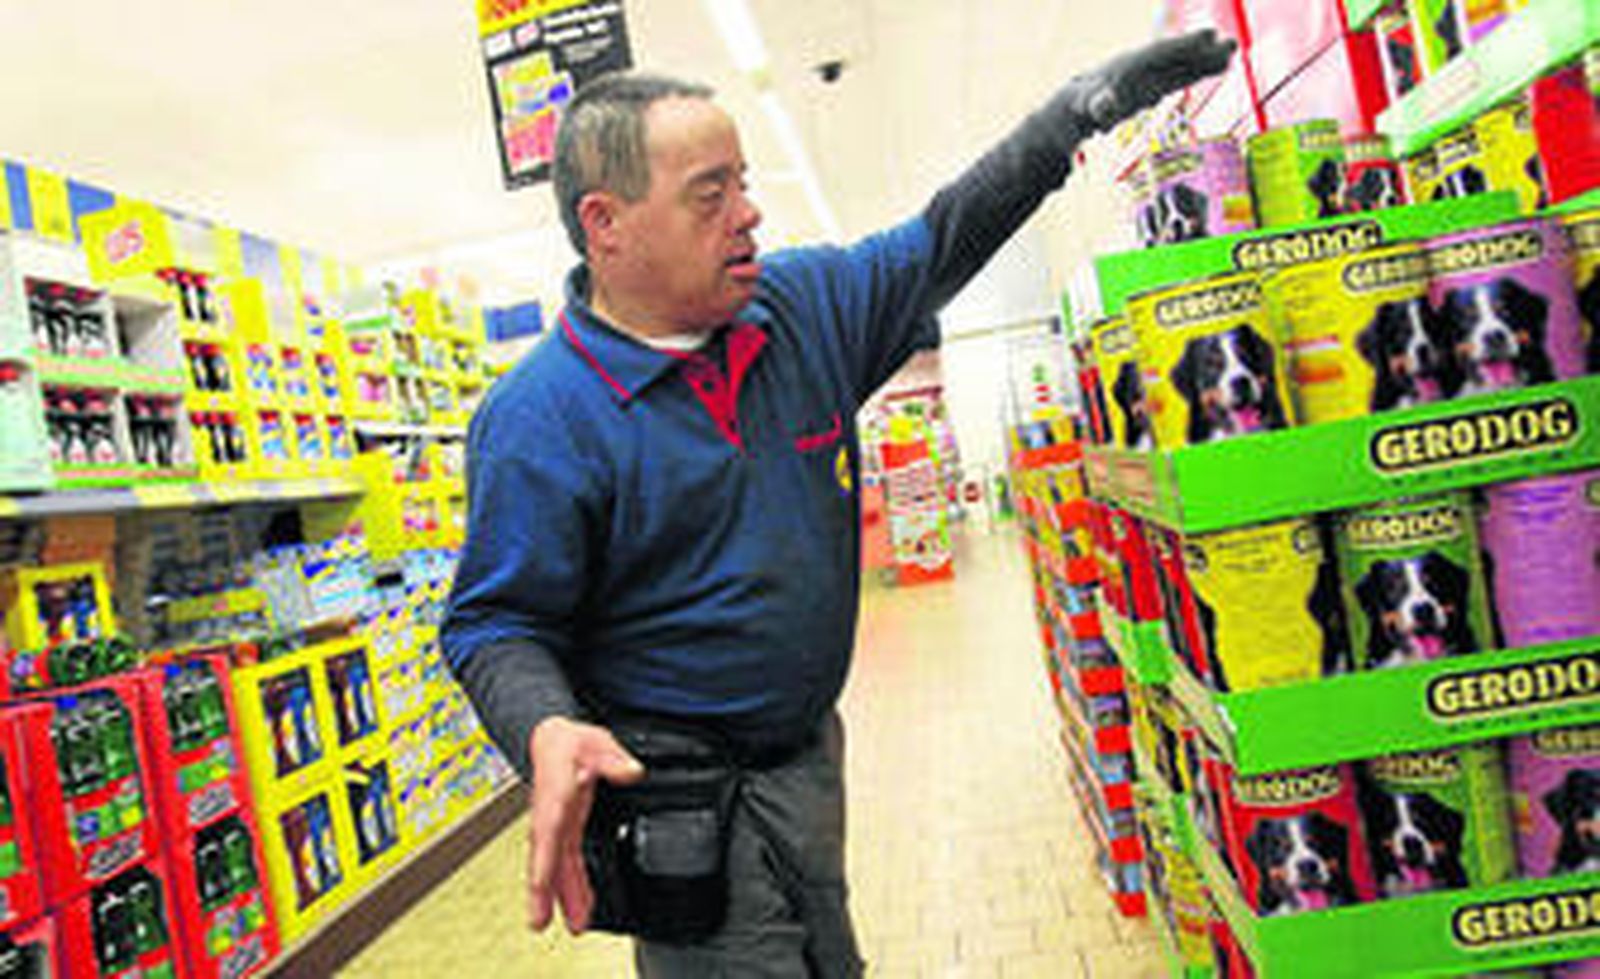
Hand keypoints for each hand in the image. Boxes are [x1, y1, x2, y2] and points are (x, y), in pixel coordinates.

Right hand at [526, 716, 643, 933]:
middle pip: (545, 859)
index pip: (546, 831)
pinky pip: (568, 863)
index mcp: (553, 796)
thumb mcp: (595, 741)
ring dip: (563, 897)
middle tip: (539, 923)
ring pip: (557, 868)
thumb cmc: (569, 740)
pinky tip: (582, 907)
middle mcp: (550, 817)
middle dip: (543, 892)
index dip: (543, 858)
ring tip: (574, 926)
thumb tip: (631, 770)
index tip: (540, 883)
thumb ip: (612, 758)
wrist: (553, 737)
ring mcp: (557, 827)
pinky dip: (574, 886)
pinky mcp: (566, 831)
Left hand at [1078, 29, 1236, 131]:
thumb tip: (1104, 108)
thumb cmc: (1079, 108)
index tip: (1207, 35)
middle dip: (1202, 50)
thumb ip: (1097, 107)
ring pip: (1183, 64)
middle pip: (1177, 56)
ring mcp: (1150, 76)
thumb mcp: (1086, 109)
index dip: (1182, 45)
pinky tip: (1220, 67)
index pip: (1160, 53)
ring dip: (1207, 59)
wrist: (1073, 109)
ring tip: (1232, 52)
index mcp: (1128, 66)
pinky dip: (1200, 70)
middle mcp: (1143, 67)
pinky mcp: (1154, 87)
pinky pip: (1182, 75)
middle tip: (1232, 43)